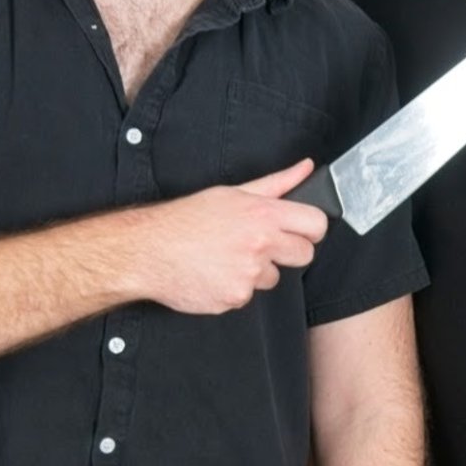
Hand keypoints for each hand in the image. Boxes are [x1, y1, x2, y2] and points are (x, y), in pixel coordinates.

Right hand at [133, 158, 329, 314]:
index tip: (301, 231)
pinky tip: (215, 273)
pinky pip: (247, 295)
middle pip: (304, 255)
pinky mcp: (235, 298)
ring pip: (273, 277)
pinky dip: (234, 288)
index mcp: (263, 214)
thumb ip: (277, 183)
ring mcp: (249, 274)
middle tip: (259, 245)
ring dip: (256, 271)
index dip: (311, 229)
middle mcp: (260, 244)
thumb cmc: (187, 219)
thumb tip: (306, 168)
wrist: (149, 250)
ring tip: (226, 257)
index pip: (316, 224)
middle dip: (288, 251)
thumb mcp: (233, 193)